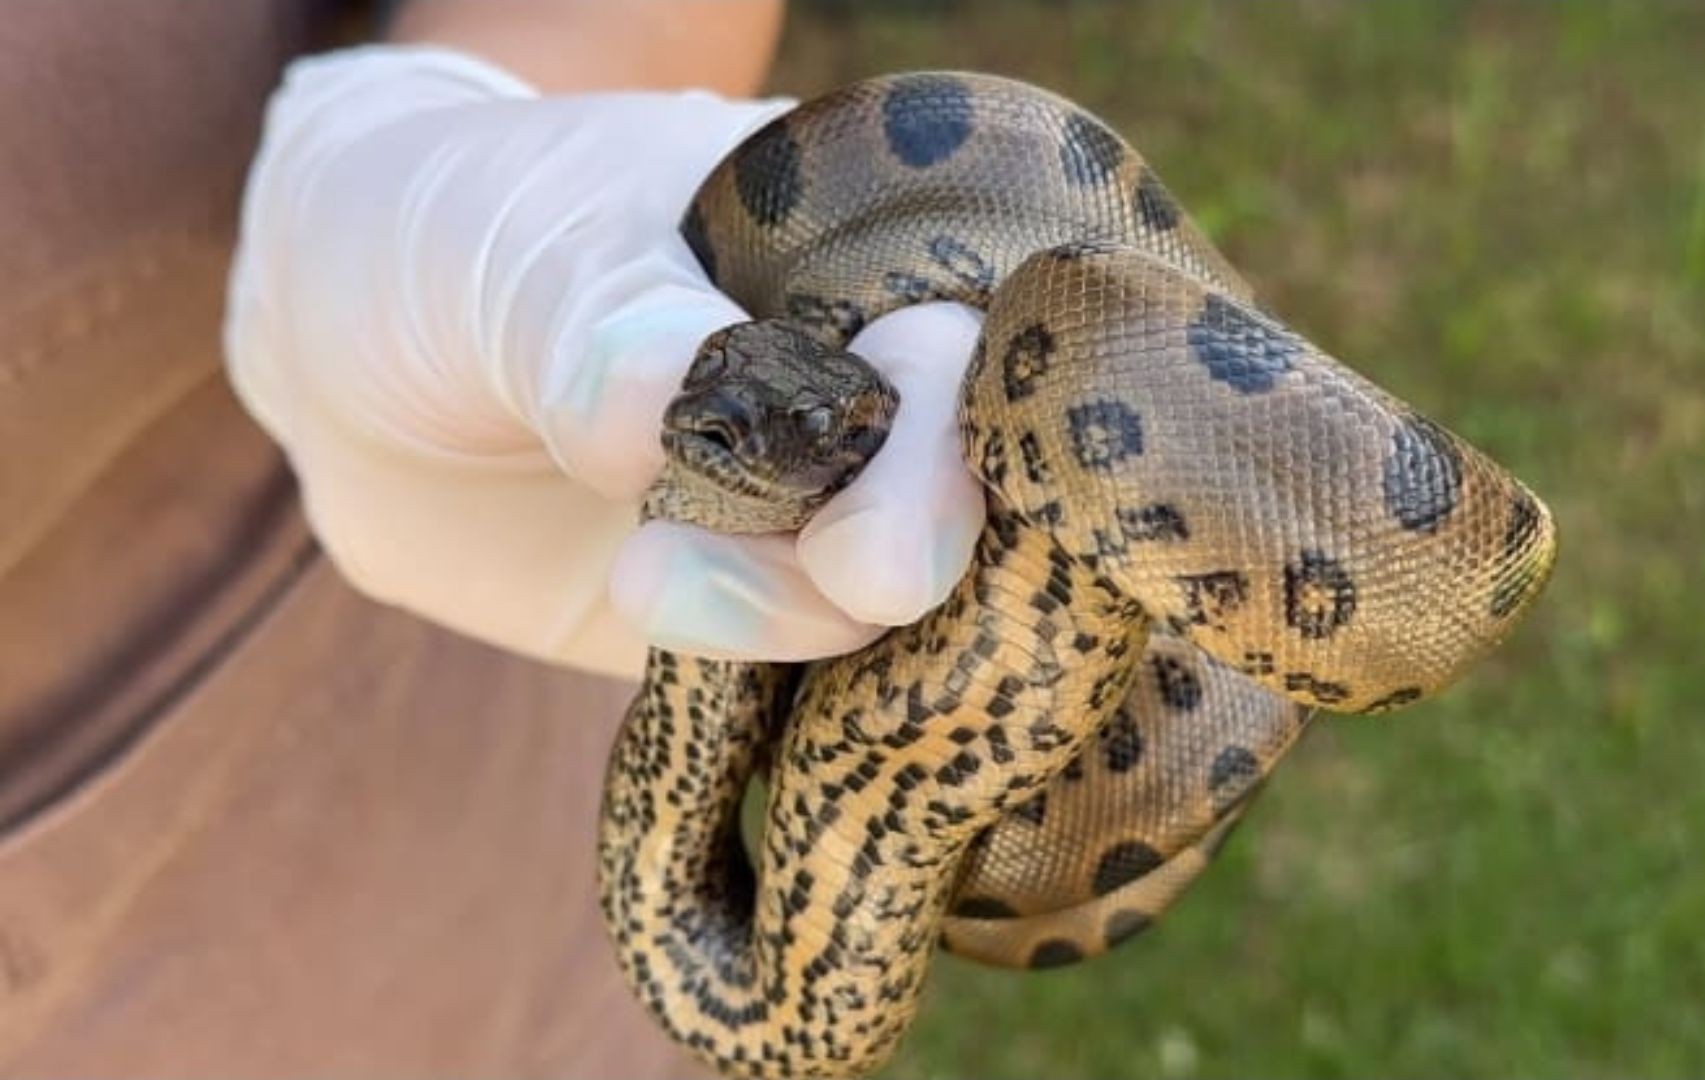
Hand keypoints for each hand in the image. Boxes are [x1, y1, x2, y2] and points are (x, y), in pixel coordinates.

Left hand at [225, 46, 985, 675]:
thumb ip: (592, 317)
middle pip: (971, 469)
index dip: (952, 409)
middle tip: (863, 574)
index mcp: (858, 252)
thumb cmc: (452, 243)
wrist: (352, 360)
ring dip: (796, 605)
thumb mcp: (505, 247)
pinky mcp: (758, 614)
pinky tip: (691, 650)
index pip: (967, 325)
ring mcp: (821, 510)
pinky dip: (772, 684)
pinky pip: (805, 671)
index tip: (880, 496)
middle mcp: (871, 386)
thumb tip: (671, 401)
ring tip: (644, 576)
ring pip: (891, 590)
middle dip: (923, 524)